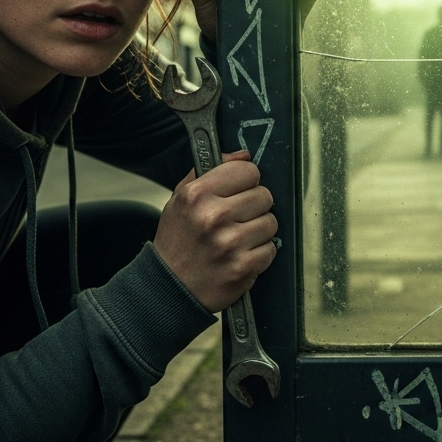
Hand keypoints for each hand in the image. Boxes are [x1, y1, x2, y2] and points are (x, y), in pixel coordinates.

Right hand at [152, 150, 277, 311]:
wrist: (170, 287)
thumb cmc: (178, 241)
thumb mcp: (181, 198)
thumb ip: (211, 171)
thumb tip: (243, 154)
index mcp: (197, 194)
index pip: (248, 170)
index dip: (246, 180)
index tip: (239, 190)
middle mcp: (214, 217)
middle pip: (264, 195)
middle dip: (254, 206)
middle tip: (237, 218)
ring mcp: (230, 244)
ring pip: (271, 222)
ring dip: (258, 230)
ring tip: (237, 238)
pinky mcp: (243, 268)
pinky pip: (271, 249)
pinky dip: (259, 254)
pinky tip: (240, 256)